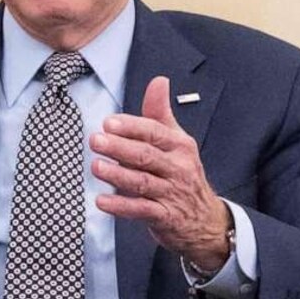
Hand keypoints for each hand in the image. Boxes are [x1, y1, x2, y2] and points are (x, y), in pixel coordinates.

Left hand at [94, 78, 231, 274]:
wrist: (203, 218)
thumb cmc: (182, 174)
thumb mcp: (176, 141)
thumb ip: (160, 114)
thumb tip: (158, 80)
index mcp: (180, 146)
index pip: (155, 133)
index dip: (132, 127)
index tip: (108, 122)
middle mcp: (178, 168)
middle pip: (147, 156)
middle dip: (120, 147)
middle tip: (95, 140)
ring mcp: (172, 193)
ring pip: (142, 182)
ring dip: (117, 175)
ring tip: (96, 167)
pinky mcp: (165, 217)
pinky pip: (141, 210)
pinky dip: (121, 206)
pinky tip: (101, 201)